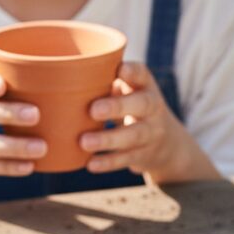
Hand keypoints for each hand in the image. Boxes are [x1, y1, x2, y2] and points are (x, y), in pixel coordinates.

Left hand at [79, 62, 217, 182]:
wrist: (167, 143)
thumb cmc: (132, 107)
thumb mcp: (128, 91)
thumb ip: (106, 82)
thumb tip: (66, 75)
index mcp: (145, 86)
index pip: (142, 74)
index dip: (133, 72)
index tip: (120, 69)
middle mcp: (153, 108)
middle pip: (142, 105)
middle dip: (117, 107)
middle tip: (93, 110)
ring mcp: (152, 133)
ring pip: (133, 135)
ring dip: (108, 139)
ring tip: (84, 142)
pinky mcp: (145, 155)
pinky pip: (127, 159)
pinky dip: (108, 162)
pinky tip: (90, 163)